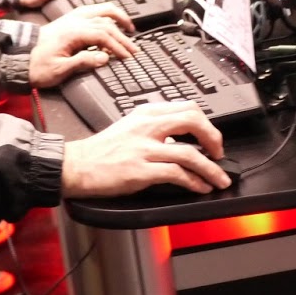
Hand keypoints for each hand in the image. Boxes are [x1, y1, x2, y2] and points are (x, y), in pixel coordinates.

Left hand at [28, 5, 135, 86]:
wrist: (18, 58)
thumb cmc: (36, 66)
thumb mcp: (59, 69)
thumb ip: (83, 61)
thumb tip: (104, 57)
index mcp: (72, 33)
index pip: (103, 35)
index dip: (118, 46)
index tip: (127, 57)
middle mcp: (73, 22)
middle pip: (106, 23)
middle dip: (122, 36)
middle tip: (133, 49)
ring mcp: (71, 18)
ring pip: (100, 11)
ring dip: (117, 18)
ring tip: (129, 28)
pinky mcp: (68, 20)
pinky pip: (91, 10)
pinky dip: (105, 14)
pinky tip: (110, 21)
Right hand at [61, 102, 230, 196]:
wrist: (76, 166)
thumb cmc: (100, 151)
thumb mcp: (129, 127)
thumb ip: (154, 128)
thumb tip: (181, 139)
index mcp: (145, 114)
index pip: (187, 108)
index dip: (207, 124)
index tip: (211, 138)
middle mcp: (146, 127)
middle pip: (194, 122)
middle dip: (214, 139)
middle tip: (219, 154)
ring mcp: (144, 148)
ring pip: (190, 153)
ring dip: (211, 168)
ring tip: (218, 178)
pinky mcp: (140, 170)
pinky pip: (177, 174)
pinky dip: (194, 181)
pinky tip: (199, 187)